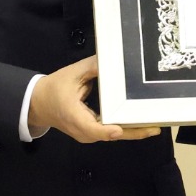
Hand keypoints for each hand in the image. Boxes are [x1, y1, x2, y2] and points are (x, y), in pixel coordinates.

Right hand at [28, 55, 161, 143]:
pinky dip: (127, 129)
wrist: (39, 103)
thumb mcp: (72, 73)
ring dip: (134, 131)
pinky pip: (112, 132)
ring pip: (113, 136)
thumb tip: (112, 59)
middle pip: (110, 135)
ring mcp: (88, 135)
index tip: (120, 129)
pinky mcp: (93, 133)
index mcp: (73, 116)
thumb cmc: (55, 88)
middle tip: (156, 126)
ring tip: (155, 124)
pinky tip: (144, 123)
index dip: (106, 131)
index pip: (90, 128)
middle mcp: (82, 130)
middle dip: (133, 132)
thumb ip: (93, 67)